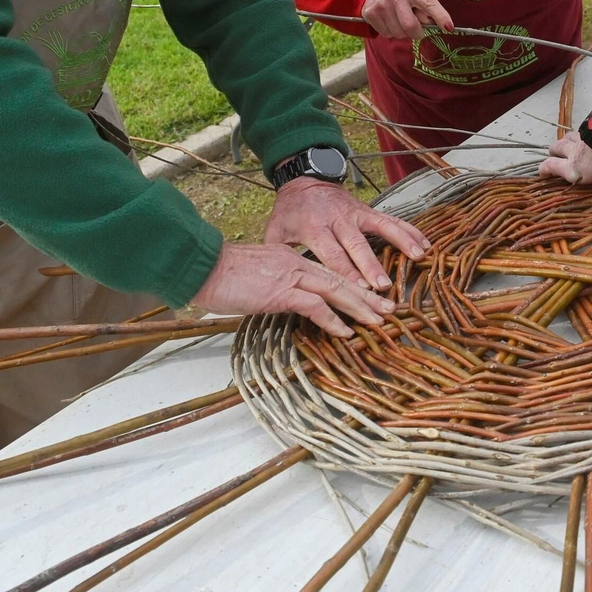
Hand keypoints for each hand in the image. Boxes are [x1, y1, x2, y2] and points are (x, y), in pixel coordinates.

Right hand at [192, 241, 394, 337]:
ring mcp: (291, 275)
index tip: (368, 299)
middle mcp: (296, 263)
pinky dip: (333, 320)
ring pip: (336, 290)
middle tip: (389, 309)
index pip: (328, 274)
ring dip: (361, 308)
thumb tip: (278, 301)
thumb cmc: (219, 274)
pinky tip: (346, 332)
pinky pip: (316, 305)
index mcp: (290, 259)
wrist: (202, 265)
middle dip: (367, 296)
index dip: (351, 287)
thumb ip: (270, 287)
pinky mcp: (282, 290)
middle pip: (341, 280)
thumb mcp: (253, 278)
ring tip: (379, 321)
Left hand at [265, 177, 429, 290]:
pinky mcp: (368, 210)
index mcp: (314, 228)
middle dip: (370, 265)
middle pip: (356, 244)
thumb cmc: (290, 212)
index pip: (331, 253)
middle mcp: (337, 220)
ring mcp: (356, 213)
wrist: (305, 179)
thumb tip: (277, 282)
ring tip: (418, 256)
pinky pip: (391, 219)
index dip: (345, 271)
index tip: (358, 289)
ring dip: (400, 242)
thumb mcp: (276, 230)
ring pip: (381, 227)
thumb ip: (278, 253)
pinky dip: (409, 230)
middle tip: (382, 285)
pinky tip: (425, 244)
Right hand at [362, 0, 453, 38]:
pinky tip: (389, 21)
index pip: (429, 3)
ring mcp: (381, 4)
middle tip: (416, 30)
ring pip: (398, 33)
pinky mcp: (370, 13)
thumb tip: (434, 25)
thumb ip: (426, 9)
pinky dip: (391, 32)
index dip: (440, 16)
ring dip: (402, 33)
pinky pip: (386, 34)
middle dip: (417, 33)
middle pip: (411, 26)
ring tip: (399, 21)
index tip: (449, 28)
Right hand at [538, 131, 591, 186]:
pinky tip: (587, 134)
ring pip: (566, 137)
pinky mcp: (590, 129)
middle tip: (555, 154)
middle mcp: (573, 153)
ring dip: (565, 140)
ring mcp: (581, 139)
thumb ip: (591, 176)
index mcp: (573, 169)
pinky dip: (581, 133)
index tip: (543, 172)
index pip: (551, 166)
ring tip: (568, 143)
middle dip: (553, 151)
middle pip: (556, 148)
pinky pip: (581, 130)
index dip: (544, 169)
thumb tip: (590, 176)